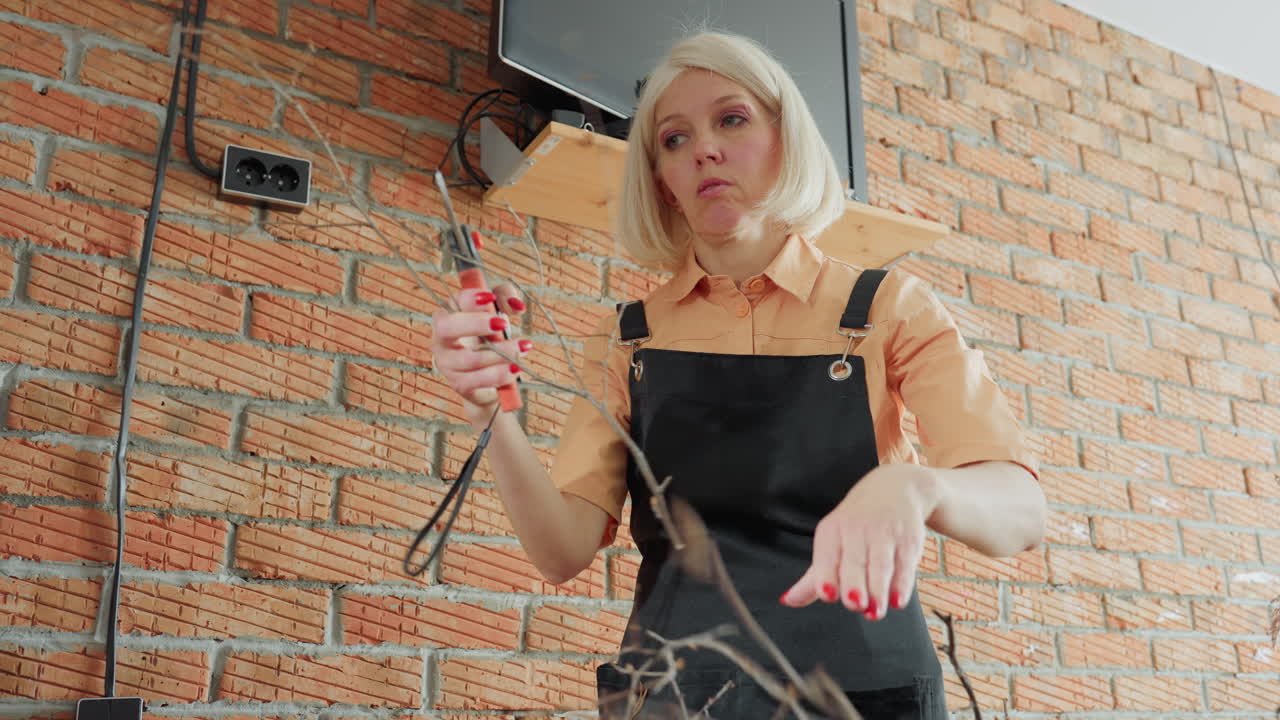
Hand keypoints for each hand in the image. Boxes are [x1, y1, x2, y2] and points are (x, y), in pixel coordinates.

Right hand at [430, 284, 530, 425]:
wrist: (487, 377)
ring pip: (470, 358)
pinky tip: (515, 368)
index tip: (491, 297)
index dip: (471, 299)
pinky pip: (478, 380)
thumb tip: (517, 305)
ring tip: (522, 347)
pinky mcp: (459, 383)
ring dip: (500, 352)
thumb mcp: (499, 311)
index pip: (454, 301)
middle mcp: (442, 338)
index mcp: (450, 314)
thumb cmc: (490, 337)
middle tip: (503, 324)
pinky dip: (500, 374)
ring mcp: (447, 363)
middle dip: (475, 324)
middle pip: (447, 327)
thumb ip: (506, 299)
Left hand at [779, 463, 939, 619]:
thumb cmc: (857, 524)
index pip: (827, 556)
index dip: (826, 576)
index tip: (827, 594)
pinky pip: (905, 564)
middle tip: (855, 605)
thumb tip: (788, 600)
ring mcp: (884, 534)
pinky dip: (902, 584)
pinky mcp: (908, 540)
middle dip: (854, 584)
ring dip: (878, 590)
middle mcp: (857, 530)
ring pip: (880, 565)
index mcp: (831, 532)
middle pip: (854, 561)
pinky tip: (897, 600)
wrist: (894, 489)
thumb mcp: (832, 543)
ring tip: (876, 612)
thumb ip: (813, 577)